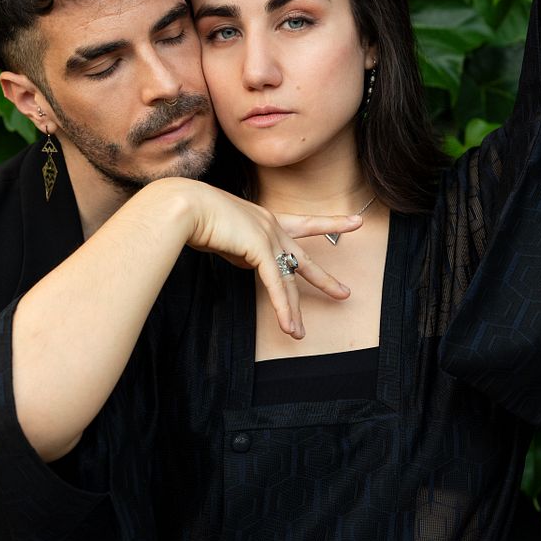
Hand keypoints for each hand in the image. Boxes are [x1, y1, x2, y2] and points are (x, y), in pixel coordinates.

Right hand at [183, 181, 361, 338]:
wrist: (184, 206)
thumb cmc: (197, 216)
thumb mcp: (227, 235)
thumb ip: (244, 249)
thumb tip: (251, 263)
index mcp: (265, 219)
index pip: (304, 224)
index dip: (331, 224)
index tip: (355, 222)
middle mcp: (272, 226)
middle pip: (304, 259)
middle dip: (325, 280)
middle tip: (345, 294)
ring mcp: (268, 236)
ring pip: (287, 281)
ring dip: (291, 311)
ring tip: (300, 334)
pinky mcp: (259, 248)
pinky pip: (275, 285)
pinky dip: (281, 308)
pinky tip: (288, 327)